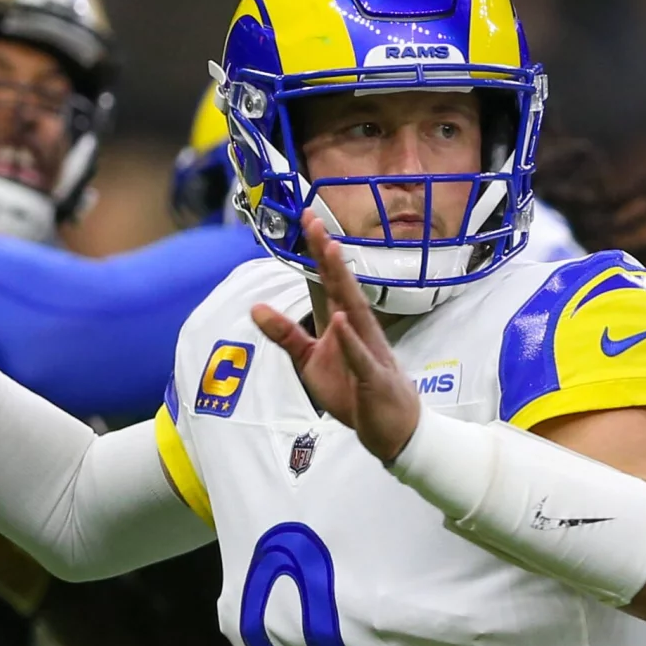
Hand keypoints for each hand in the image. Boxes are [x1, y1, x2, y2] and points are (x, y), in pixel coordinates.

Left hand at [250, 212, 421, 462]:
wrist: (391, 427)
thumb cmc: (352, 388)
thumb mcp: (309, 360)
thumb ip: (285, 333)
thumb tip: (255, 307)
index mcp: (344, 321)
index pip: (330, 280)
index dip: (318, 251)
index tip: (308, 218)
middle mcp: (359, 328)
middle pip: (343, 285)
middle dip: (329, 254)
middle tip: (316, 222)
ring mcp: (368, 350)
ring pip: (355, 311)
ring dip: (344, 282)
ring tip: (332, 252)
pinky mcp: (372, 377)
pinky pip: (360, 356)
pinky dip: (350, 339)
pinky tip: (341, 320)